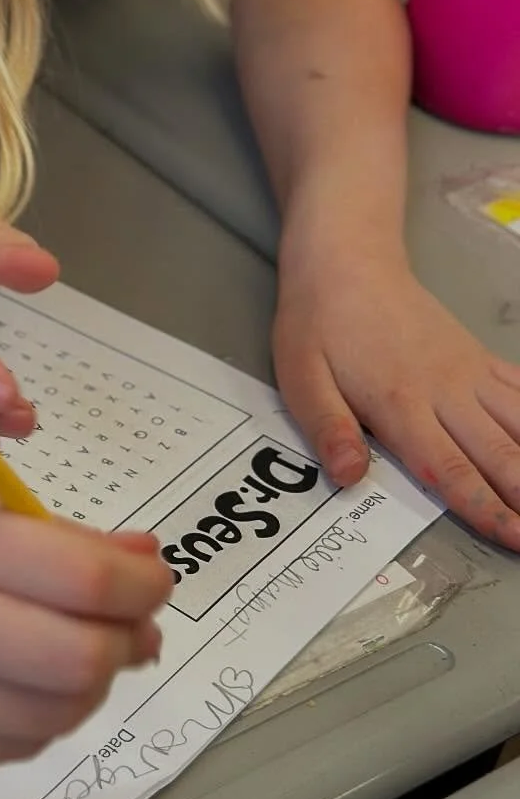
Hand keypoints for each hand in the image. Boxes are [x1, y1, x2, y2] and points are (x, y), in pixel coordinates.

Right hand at [0, 475, 169, 769]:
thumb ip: (36, 530)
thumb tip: (137, 559)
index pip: (82, 575)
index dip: (142, 583)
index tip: (152, 576)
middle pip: (82, 657)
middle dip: (128, 640)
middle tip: (132, 622)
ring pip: (58, 711)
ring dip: (92, 683)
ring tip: (82, 650)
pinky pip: (15, 747)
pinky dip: (43, 716)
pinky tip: (27, 681)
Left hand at [274, 259, 519, 549]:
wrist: (347, 259)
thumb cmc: (318, 322)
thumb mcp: (300, 375)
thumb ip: (325, 427)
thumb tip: (349, 477)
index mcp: (400, 404)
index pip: (450, 469)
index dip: (486, 509)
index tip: (516, 539)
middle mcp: (445, 392)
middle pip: (499, 454)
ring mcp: (467, 372)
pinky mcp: (477, 357)